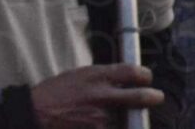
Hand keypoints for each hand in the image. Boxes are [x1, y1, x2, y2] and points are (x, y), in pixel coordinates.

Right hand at [30, 64, 163, 127]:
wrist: (37, 111)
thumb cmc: (54, 92)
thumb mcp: (77, 75)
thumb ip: (100, 78)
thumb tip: (121, 81)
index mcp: (94, 75)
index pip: (130, 71)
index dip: (144, 74)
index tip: (146, 77)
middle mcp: (101, 94)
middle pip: (140, 96)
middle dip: (153, 97)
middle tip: (156, 97)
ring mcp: (102, 116)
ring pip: (129, 117)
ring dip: (128, 116)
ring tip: (114, 113)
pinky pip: (116, 127)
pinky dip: (115, 124)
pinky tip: (103, 122)